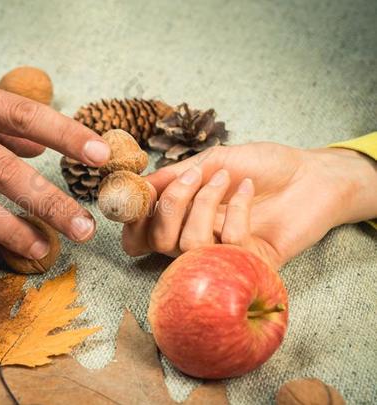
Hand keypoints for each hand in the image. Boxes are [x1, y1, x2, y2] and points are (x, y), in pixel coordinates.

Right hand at [122, 142, 376, 268]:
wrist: (311, 174)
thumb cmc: (262, 165)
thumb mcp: (212, 160)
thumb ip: (173, 176)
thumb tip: (137, 185)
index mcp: (182, 217)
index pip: (141, 235)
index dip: (132, 220)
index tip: (140, 194)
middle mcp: (196, 239)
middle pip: (158, 242)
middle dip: (170, 204)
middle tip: (194, 176)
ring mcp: (221, 253)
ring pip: (188, 245)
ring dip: (204, 203)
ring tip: (225, 179)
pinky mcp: (249, 262)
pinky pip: (227, 245)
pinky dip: (236, 209)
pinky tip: (247, 190)